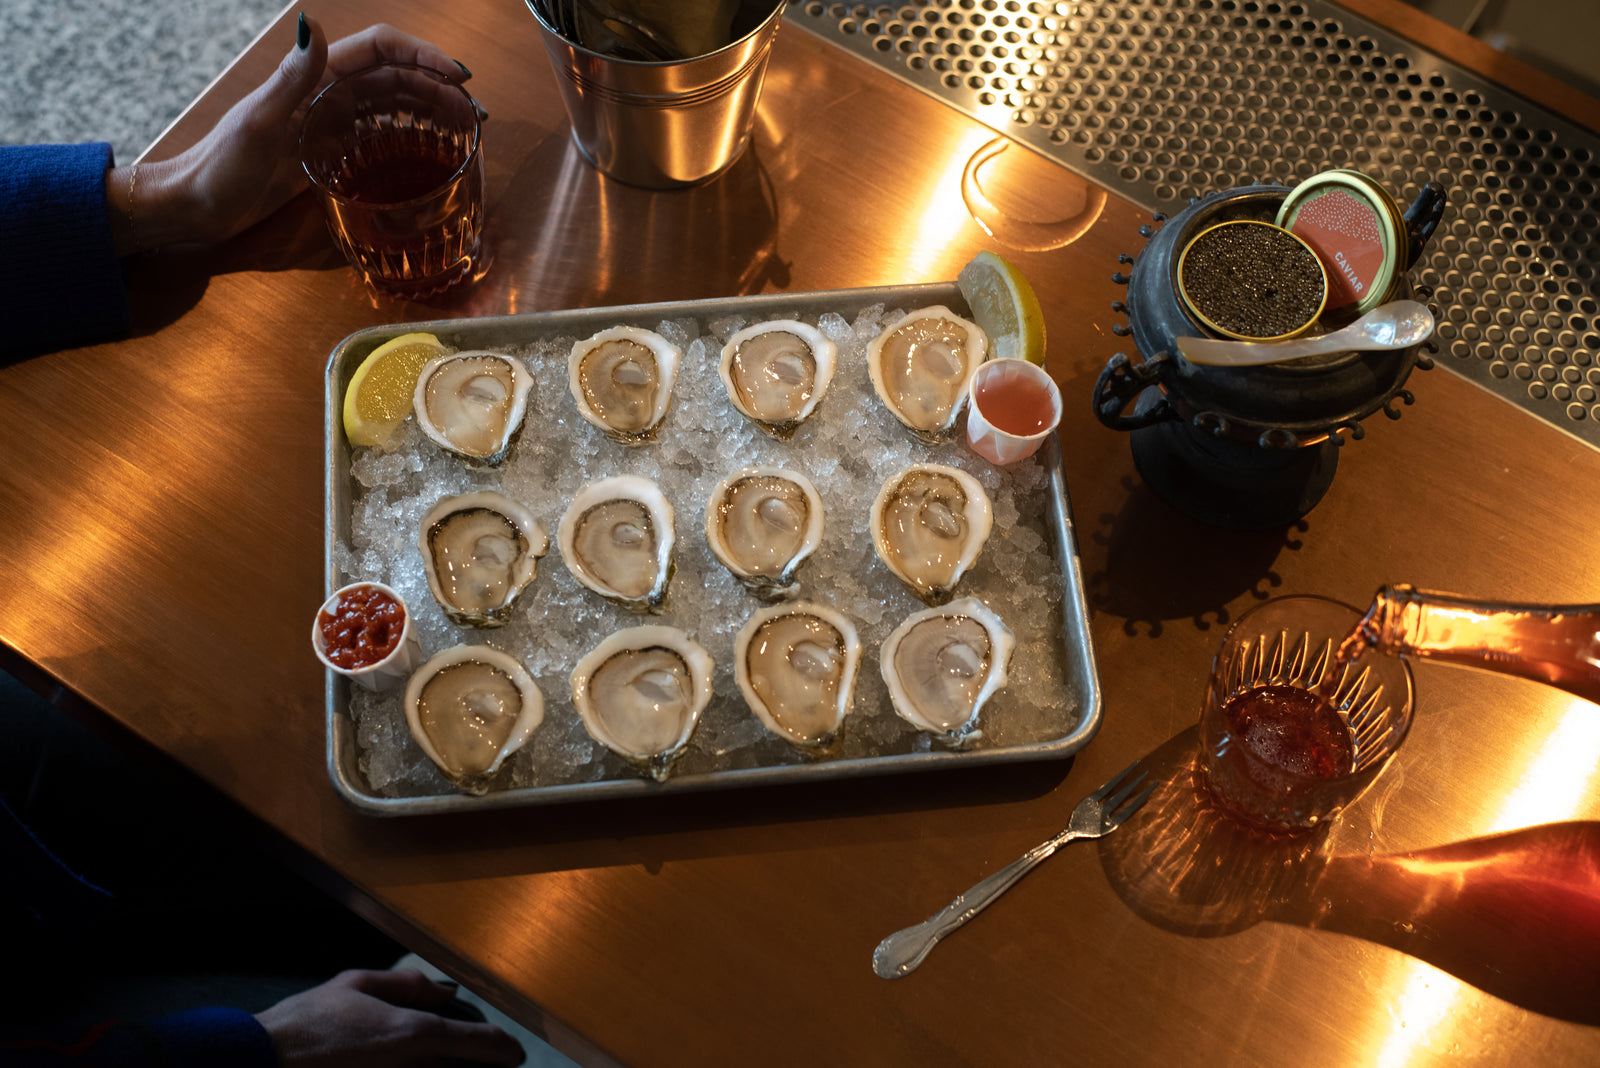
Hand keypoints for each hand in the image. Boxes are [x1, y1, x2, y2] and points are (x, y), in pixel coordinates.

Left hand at [108, 16, 467, 253]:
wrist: (195, 204)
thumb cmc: (221, 164)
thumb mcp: (259, 121)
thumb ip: (290, 75)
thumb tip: (309, 22)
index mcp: (315, 78)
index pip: (380, 49)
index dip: (423, 56)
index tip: (459, 78)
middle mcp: (326, 93)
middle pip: (396, 76)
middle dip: (439, 87)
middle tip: (477, 114)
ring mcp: (329, 123)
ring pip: (392, 104)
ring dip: (431, 110)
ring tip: (465, 130)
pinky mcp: (328, 152)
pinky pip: (379, 136)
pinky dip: (409, 136)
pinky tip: (430, 152)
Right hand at [255, 968, 525, 1067]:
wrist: (261, 1061)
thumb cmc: (307, 1022)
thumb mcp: (357, 983)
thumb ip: (406, 985)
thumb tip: (443, 991)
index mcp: (412, 1034)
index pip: (481, 1044)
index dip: (505, 1049)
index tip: (516, 1053)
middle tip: (495, 1062)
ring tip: (465, 1064)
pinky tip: (419, 1067)